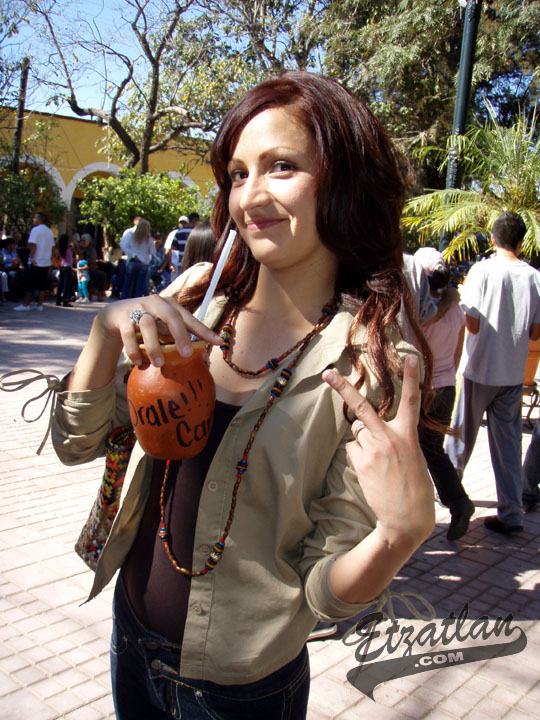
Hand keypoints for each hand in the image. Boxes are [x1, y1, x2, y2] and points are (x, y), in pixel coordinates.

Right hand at [98, 295, 221, 367]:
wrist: (116, 315)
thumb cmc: (149, 323)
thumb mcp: (164, 327)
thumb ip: (180, 338)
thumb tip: (203, 357)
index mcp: (171, 305)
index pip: (190, 318)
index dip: (204, 330)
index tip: (217, 342)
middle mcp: (157, 303)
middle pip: (172, 316)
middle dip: (180, 335)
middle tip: (186, 354)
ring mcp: (138, 308)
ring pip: (148, 325)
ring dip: (154, 346)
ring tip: (159, 364)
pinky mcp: (123, 317)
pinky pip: (129, 334)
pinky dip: (134, 350)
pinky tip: (138, 363)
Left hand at [322, 355, 434, 544]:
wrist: (406, 519)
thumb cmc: (415, 488)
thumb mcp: (413, 457)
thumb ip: (396, 438)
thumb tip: (370, 430)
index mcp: (409, 435)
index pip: (411, 401)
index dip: (411, 378)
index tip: (410, 357)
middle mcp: (389, 438)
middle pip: (362, 407)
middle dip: (342, 388)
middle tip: (327, 373)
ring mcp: (373, 450)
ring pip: (357, 432)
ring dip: (363, 440)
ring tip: (379, 462)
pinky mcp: (361, 463)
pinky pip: (353, 449)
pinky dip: (358, 455)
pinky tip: (371, 471)